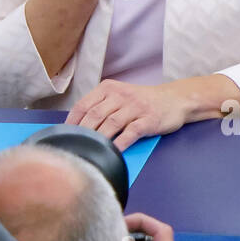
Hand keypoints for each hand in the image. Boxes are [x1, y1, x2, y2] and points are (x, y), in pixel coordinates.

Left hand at [66, 79, 187, 149]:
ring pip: (111, 124)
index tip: (64, 135)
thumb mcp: (120, 96)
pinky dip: (120, 143)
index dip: (72, 121)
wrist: (175, 100)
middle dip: (82, 132)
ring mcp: (135, 107)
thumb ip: (101, 107)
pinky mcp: (148, 120)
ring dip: (98, 139)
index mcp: (109, 88)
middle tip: (74, 146)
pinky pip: (130, 133)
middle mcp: (121, 95)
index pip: (84, 104)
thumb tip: (78, 127)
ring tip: (89, 151)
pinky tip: (112, 152)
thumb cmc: (143, 102)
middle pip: (95, 114)